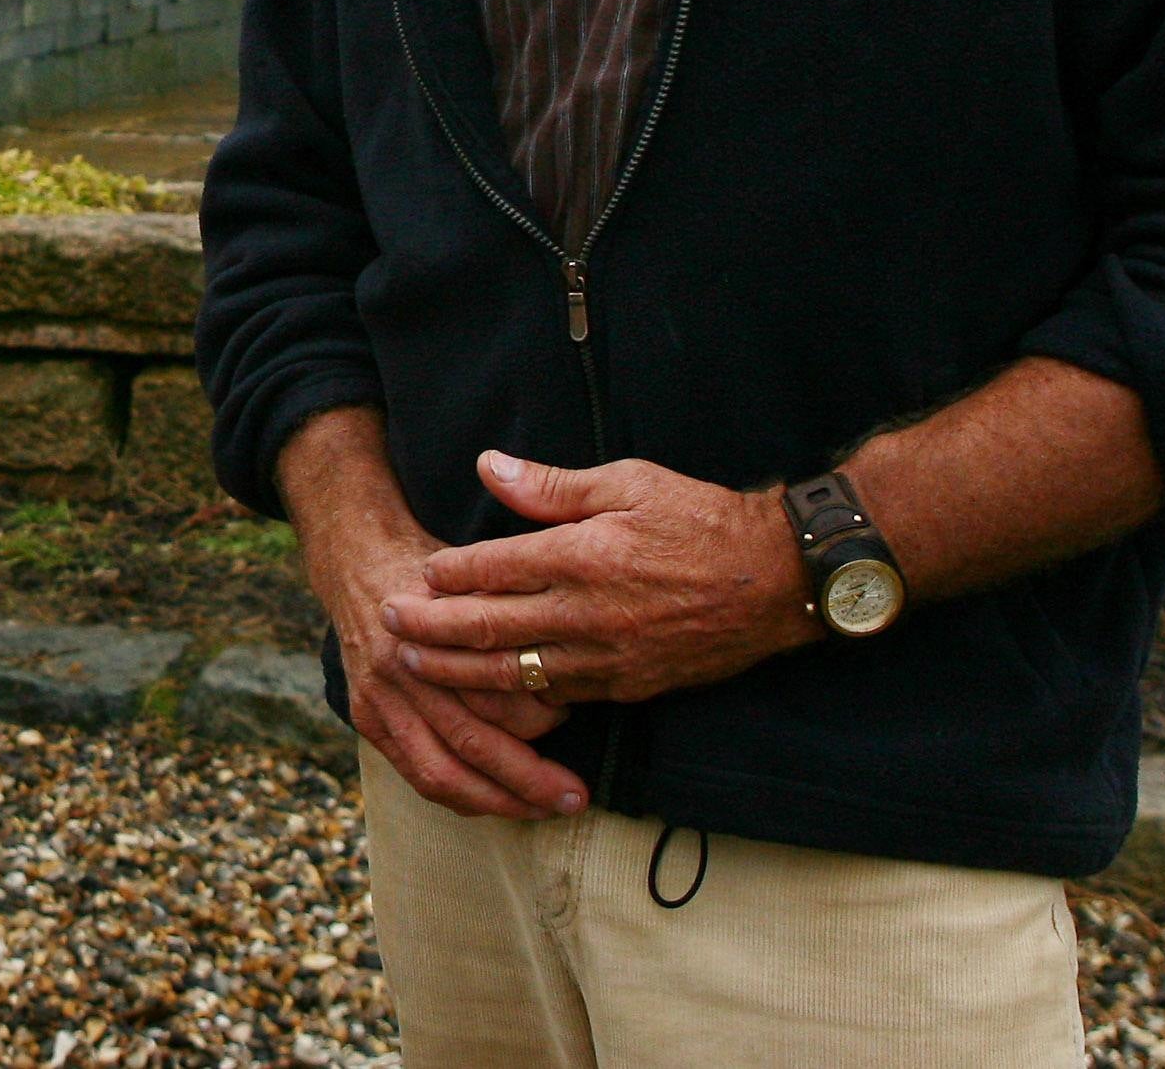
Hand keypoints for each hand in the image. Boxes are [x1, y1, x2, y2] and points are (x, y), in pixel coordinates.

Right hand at [314, 512, 584, 818]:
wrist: (355, 557)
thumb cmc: (431, 568)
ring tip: (541, 809)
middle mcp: (403, 670)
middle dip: (528, 780)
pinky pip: (414, 773)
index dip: (539, 716)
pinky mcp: (365, 716)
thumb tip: (570, 661)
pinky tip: (493, 803)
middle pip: (472, 742)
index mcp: (432, 632)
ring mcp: (378, 698)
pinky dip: (456, 797)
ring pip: (441, 772)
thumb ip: (507, 616)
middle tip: (575, 797)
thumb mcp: (472, 574)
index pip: (493, 693)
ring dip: (496, 801)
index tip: (575, 719)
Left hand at [380, 449, 816, 706]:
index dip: (447, 576)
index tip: (414, 575)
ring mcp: (608, 656)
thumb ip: (552, 486)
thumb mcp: (627, 482)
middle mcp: (588, 613)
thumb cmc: (701, 520)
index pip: (493, 570)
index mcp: (583, 556)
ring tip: (418, 667)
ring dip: (460, 672)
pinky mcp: (630, 685)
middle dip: (433, 631)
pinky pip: (559, 696)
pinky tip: (489, 694)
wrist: (776, 580)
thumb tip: (490, 467)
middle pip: (490, 628)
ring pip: (516, 672)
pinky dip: (516, 696)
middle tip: (389, 626)